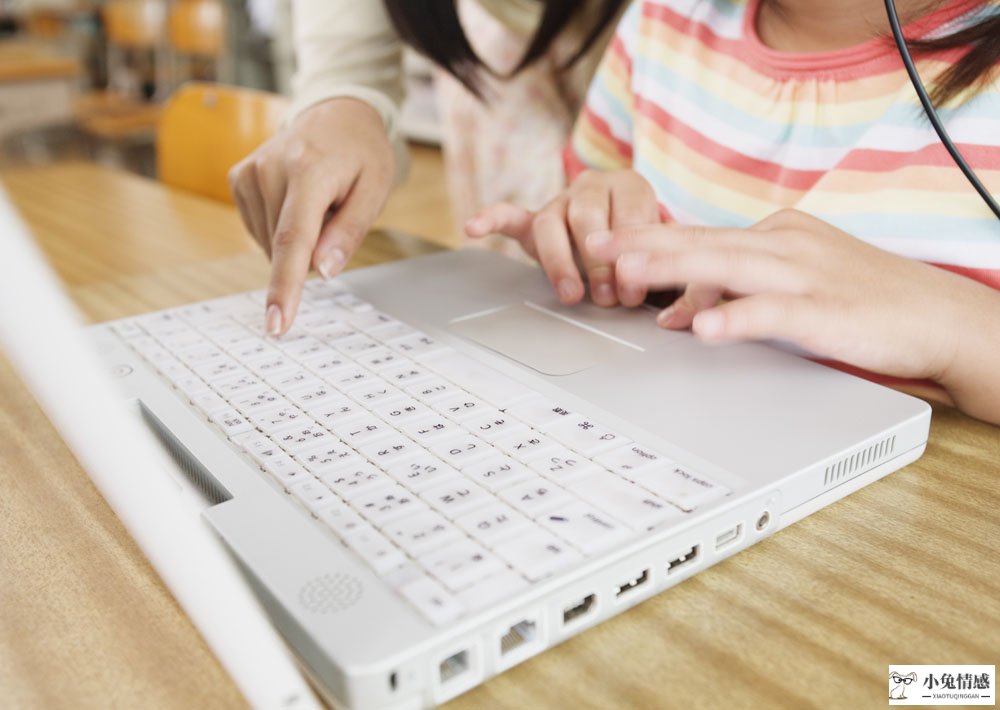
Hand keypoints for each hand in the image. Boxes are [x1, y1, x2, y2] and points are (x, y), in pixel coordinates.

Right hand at [229, 98, 393, 334]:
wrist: (336, 112)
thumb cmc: (361, 154)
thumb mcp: (374, 190)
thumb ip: (349, 232)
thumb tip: (323, 270)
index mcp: (308, 172)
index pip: (292, 240)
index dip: (285, 287)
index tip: (277, 323)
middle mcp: (270, 169)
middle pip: (283, 247)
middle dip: (312, 249)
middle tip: (335, 211)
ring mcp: (248, 172)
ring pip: (270, 243)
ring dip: (297, 237)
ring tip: (318, 200)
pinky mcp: (238, 178)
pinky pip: (259, 230)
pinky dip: (281, 228)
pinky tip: (298, 201)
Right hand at [465, 169, 660, 307]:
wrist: (624, 236)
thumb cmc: (644, 246)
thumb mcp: (661, 249)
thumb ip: (658, 262)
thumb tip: (658, 293)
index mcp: (630, 186)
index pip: (629, 214)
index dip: (632, 254)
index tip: (634, 291)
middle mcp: (592, 186)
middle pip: (587, 215)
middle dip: (598, 261)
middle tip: (608, 297)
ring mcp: (560, 201)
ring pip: (550, 222)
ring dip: (560, 261)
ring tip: (570, 294)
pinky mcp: (534, 219)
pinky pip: (509, 215)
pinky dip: (490, 219)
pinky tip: (473, 227)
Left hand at [587, 208, 984, 384]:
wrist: (939, 317)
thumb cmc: (863, 301)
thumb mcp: (790, 290)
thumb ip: (733, 296)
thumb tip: (678, 315)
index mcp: (776, 236)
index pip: (701, 240)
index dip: (650, 243)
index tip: (605, 243)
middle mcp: (785, 245)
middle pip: (703, 242)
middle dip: (644, 243)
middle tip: (595, 244)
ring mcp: (805, 275)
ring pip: (728, 266)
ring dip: (674, 269)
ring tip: (628, 270)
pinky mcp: (826, 311)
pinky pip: (773, 313)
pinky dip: (736, 316)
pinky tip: (704, 326)